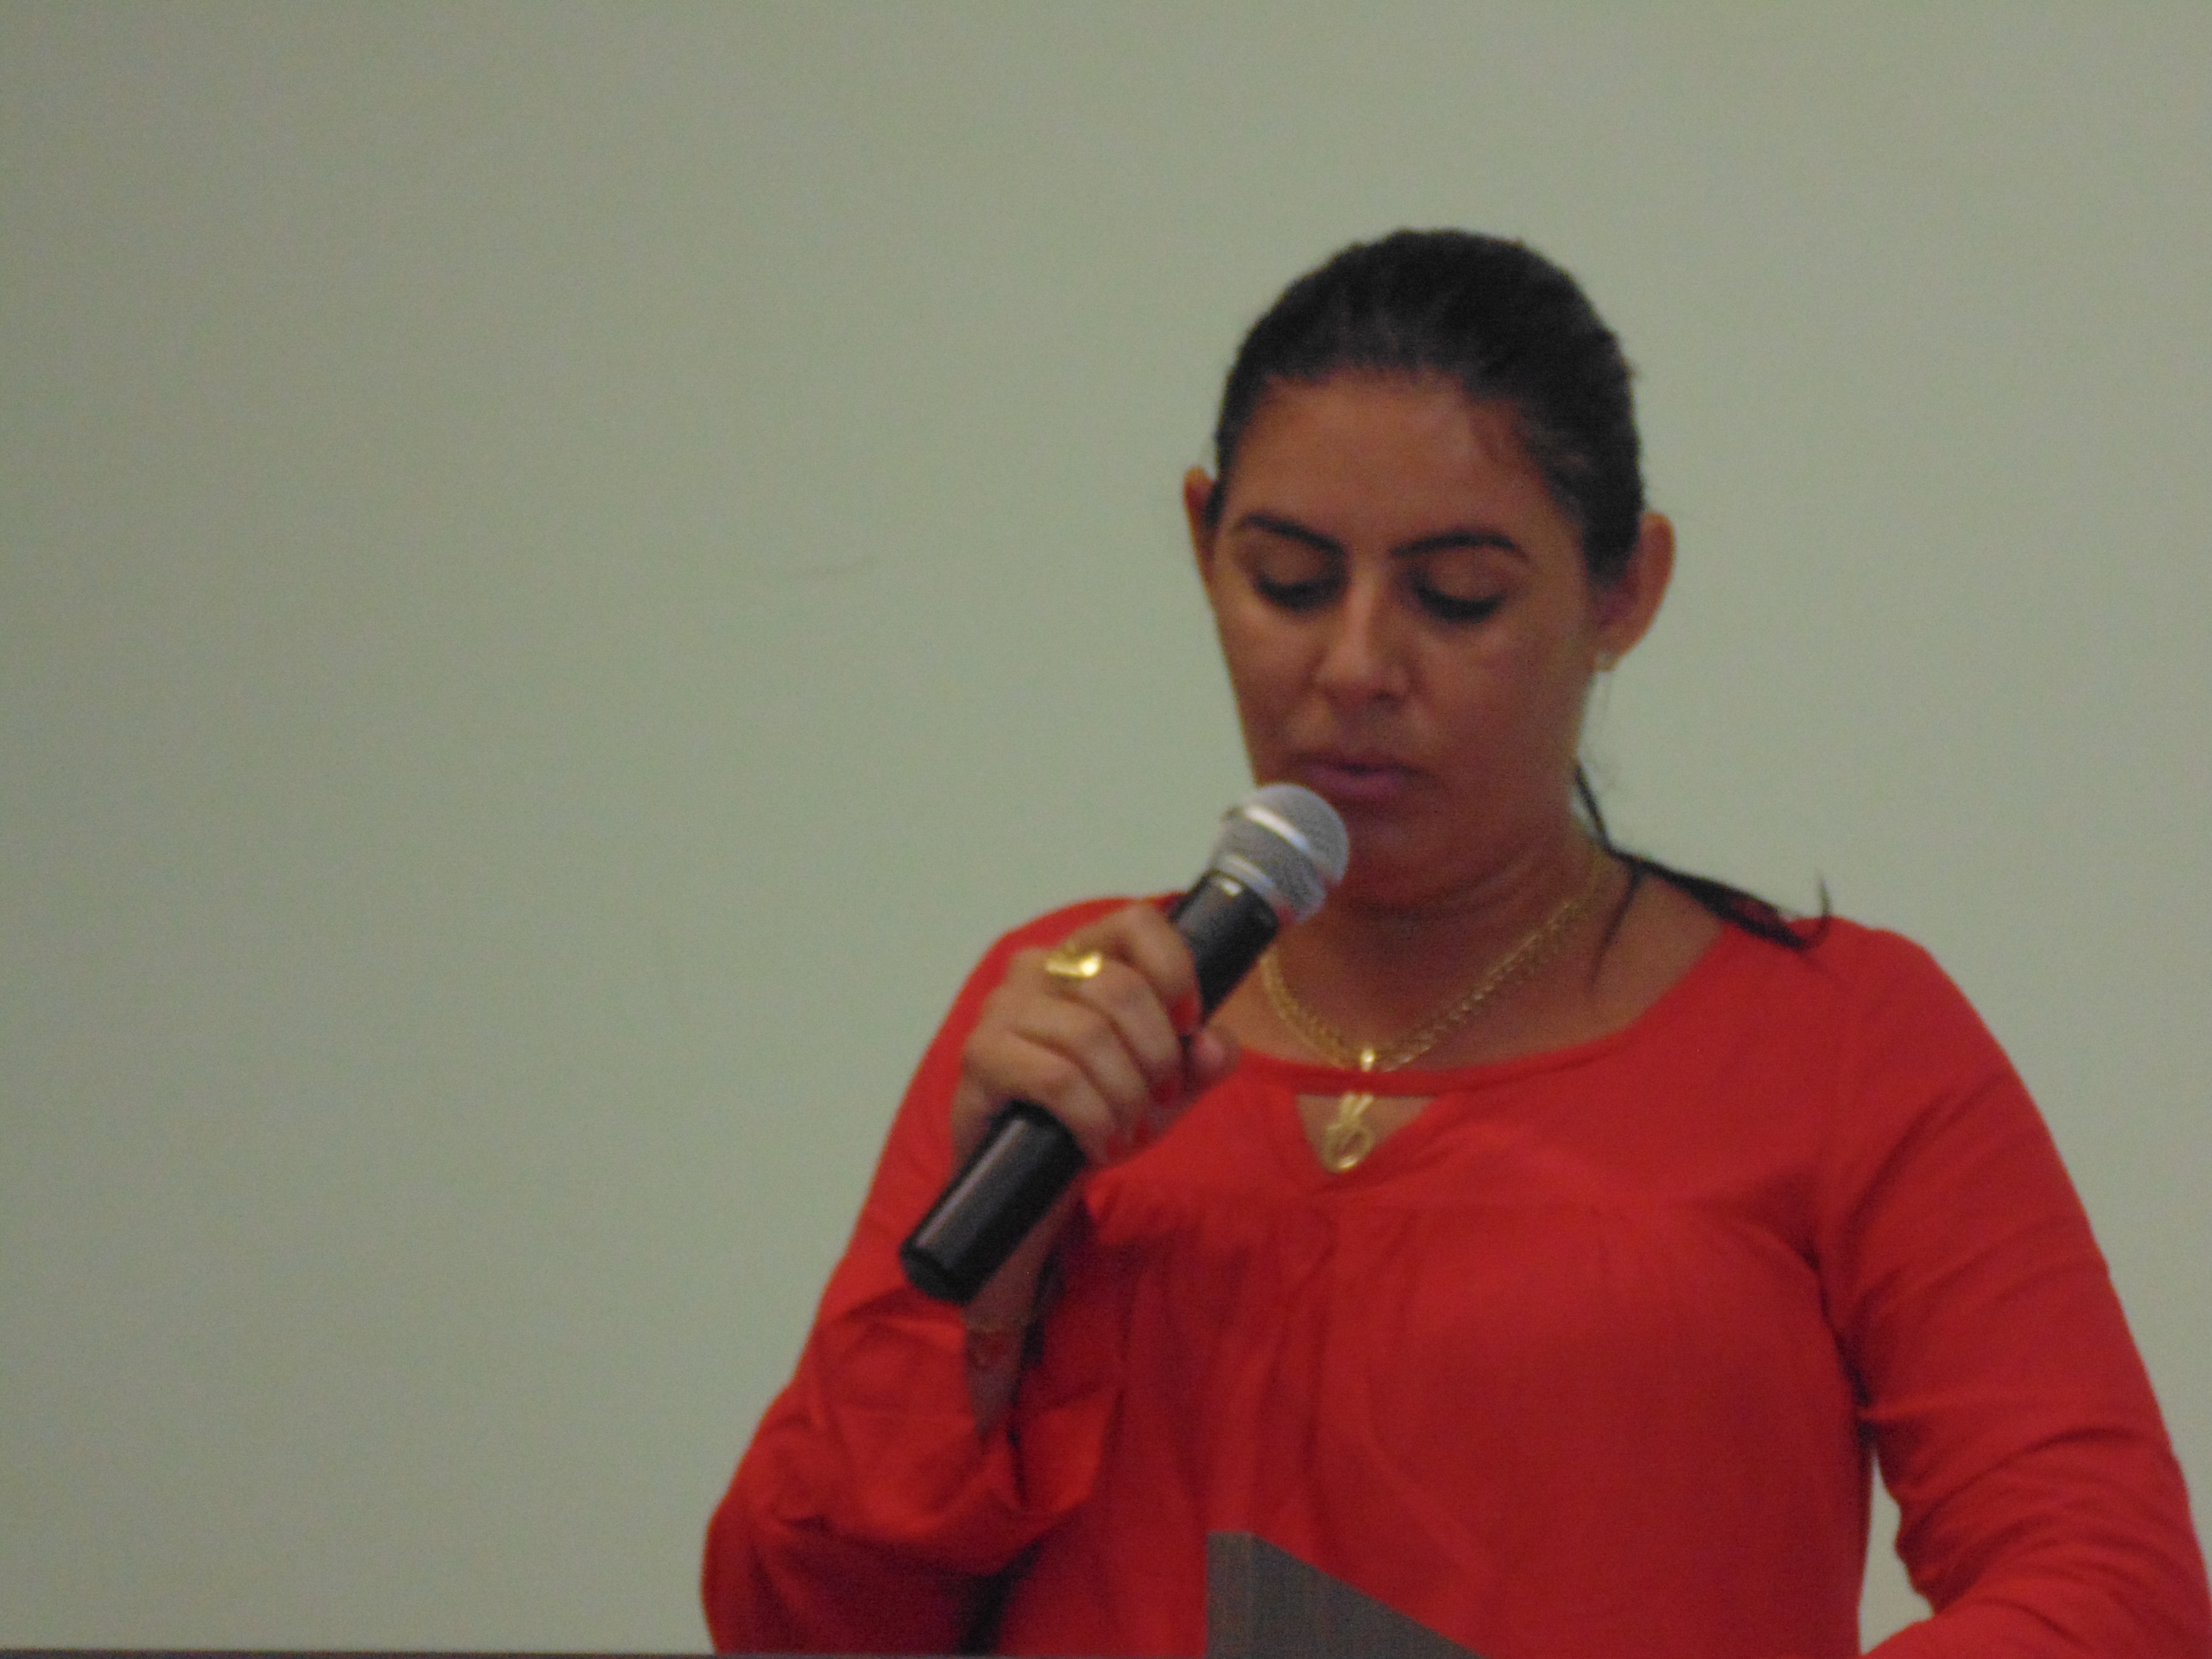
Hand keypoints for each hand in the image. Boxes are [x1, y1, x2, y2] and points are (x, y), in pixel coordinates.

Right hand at [949, 902, 1242, 1171]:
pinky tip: (1100, 1143)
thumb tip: (1215, 1046)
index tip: (1189, 1025)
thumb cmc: (1097, 1112)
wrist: (1031, 1174)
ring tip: (1129, 1129)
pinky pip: (1056, 1078)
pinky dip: (1093, 1117)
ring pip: (1090, 1036)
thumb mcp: (1164, 1088)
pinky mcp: (981, 1056)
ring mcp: (1002, 1008)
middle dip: (1157, 1054)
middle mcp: (1037, 967)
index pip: (1136, 922)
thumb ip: (1201, 1061)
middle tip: (1162, 1098)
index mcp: (1084, 954)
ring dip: (1126, 1094)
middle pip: (1120, 988)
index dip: (1175, 970)